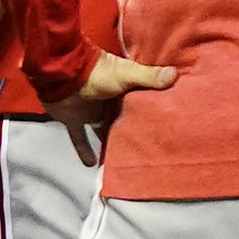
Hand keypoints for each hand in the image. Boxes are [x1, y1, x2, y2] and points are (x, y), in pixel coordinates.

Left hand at [41, 51, 174, 166]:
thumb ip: (148, 77)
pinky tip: (92, 165)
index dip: (149, 112)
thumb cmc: (97, 73)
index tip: (164, 125)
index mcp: (122, 88)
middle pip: (122, 120)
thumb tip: (175, 75)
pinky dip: (84, 150)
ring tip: (125, 161)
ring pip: (103, 131)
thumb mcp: (126, 73)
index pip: (139, 102)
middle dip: (131, 132)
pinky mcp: (74, 120)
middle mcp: (108, 102)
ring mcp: (90, 112)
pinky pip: (80, 138)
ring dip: (110, 143)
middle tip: (147, 150)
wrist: (62, 73)